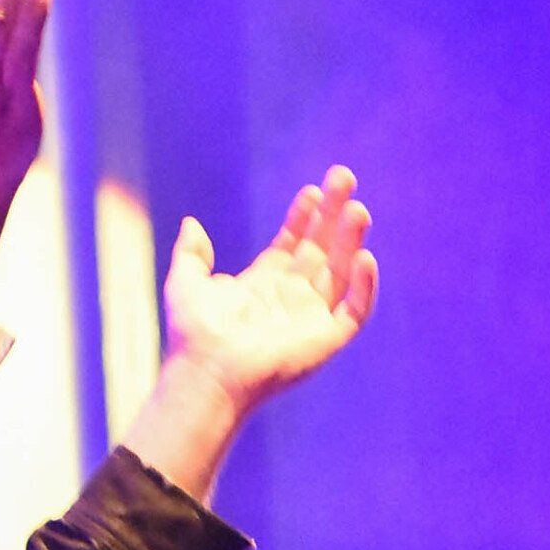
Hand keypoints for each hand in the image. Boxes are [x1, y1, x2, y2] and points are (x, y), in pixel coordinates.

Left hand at [118, 165, 374, 500]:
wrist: (206, 372)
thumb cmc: (193, 336)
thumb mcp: (185, 283)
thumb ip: (191, 253)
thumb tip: (191, 223)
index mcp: (263, 285)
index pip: (293, 243)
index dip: (304, 216)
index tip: (312, 191)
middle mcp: (290, 300)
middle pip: (321, 248)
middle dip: (334, 213)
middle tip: (343, 177)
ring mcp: (309, 320)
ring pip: (341, 272)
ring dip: (351, 240)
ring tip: (357, 210)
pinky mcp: (324, 341)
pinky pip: (355, 311)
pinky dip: (364, 287)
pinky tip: (364, 258)